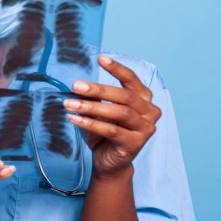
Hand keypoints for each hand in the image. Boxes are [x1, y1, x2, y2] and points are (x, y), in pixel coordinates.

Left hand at [63, 55, 161, 177]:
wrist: (110, 162)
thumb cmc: (106, 133)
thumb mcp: (102, 111)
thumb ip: (97, 98)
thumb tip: (79, 85)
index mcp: (144, 99)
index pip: (132, 79)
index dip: (117, 68)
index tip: (100, 58)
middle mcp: (150, 112)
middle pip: (124, 96)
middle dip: (98, 89)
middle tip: (76, 85)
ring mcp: (145, 129)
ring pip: (119, 112)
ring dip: (92, 107)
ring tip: (70, 103)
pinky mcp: (136, 143)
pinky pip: (112, 130)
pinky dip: (91, 123)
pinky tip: (75, 118)